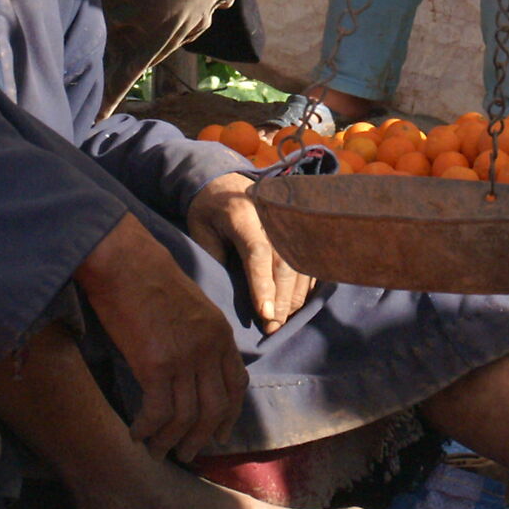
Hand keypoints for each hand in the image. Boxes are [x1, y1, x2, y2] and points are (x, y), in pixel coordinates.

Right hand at [75, 213, 245, 461]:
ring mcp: (184, 357)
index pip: (236, 385)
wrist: (125, 262)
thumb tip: (193, 371)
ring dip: (170, 440)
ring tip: (156, 451)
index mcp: (221, 334)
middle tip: (186, 454)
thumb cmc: (150, 280)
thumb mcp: (192, 308)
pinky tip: (135, 433)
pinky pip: (157, 412)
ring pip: (186, 417)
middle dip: (201, 438)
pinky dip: (147, 428)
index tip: (219, 434)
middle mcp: (209, 349)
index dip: (229, 415)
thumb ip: (200, 338)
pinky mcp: (155, 364)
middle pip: (214, 409)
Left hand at [187, 172, 313, 334]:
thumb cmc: (208, 210)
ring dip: (294, 296)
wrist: (224, 181)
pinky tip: (295, 303)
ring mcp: (289, 221)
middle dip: (281, 299)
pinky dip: (304, 285)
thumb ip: (216, 258)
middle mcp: (272, 216)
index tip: (264, 314)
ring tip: (282, 320)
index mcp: (243, 214)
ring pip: (301, 264)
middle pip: (286, 262)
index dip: (263, 285)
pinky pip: (308, 261)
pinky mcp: (298, 229)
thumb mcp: (200, 230)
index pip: (258, 252)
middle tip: (273, 326)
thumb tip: (236, 295)